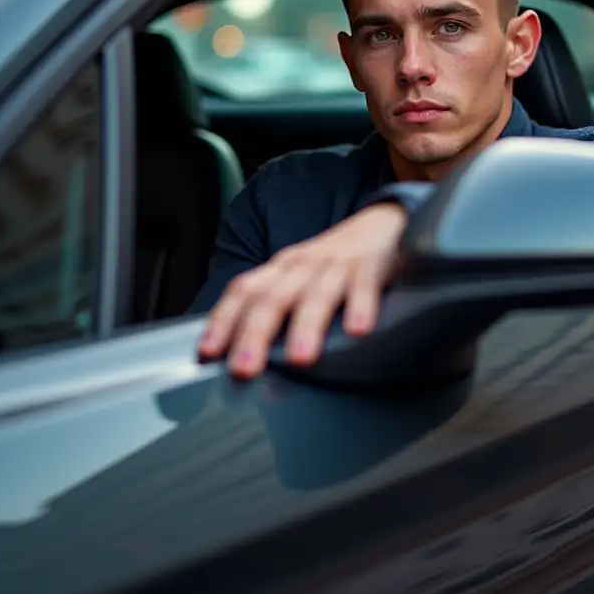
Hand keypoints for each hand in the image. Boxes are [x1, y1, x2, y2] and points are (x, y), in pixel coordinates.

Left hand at [198, 203, 406, 377]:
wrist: (387, 222)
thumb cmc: (337, 265)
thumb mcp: (301, 283)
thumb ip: (276, 314)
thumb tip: (242, 359)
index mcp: (280, 271)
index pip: (243, 292)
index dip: (222, 321)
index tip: (207, 354)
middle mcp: (303, 266)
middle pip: (272, 298)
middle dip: (255, 334)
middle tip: (244, 370)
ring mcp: (337, 265)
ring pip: (316, 294)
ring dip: (306, 325)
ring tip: (301, 358)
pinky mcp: (373, 264)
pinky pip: (365, 285)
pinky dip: (361, 305)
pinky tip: (358, 330)